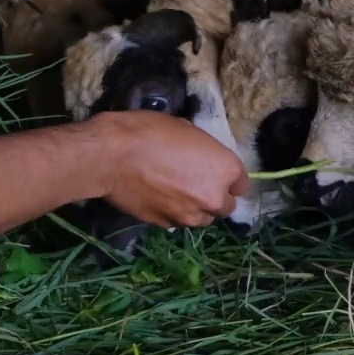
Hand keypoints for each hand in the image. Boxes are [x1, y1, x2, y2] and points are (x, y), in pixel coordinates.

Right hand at [91, 111, 248, 228]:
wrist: (112, 155)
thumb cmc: (150, 132)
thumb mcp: (186, 129)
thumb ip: (202, 150)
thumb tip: (199, 155)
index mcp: (226, 170)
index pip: (241, 184)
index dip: (228, 178)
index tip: (215, 172)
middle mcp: (214, 198)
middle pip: (225, 206)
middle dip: (214, 196)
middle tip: (195, 184)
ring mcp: (190, 216)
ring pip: (202, 219)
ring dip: (196, 209)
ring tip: (177, 194)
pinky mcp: (166, 225)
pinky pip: (177, 222)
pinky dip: (172, 214)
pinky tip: (158, 198)